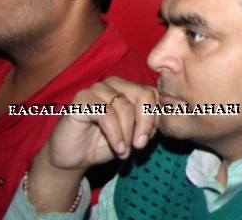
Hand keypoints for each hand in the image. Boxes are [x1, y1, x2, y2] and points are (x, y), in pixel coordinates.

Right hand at [45, 78, 159, 168]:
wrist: (73, 158)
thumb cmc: (105, 144)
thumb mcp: (133, 135)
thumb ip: (149, 124)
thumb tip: (168, 115)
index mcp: (129, 88)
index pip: (154, 94)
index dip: (155, 117)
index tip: (150, 139)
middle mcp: (114, 84)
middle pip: (144, 95)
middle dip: (146, 123)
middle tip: (141, 145)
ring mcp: (97, 89)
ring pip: (125, 106)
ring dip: (128, 133)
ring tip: (125, 151)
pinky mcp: (82, 99)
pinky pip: (107, 114)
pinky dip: (116, 134)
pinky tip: (118, 147)